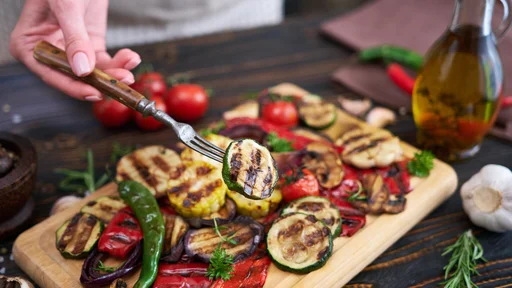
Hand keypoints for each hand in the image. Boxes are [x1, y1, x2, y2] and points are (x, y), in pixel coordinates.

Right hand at [9, 0, 140, 100]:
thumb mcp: (67, 7)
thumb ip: (75, 38)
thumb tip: (82, 70)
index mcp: (29, 45)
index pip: (51, 73)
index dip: (73, 87)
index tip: (94, 93)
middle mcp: (48, 51)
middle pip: (74, 77)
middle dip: (100, 81)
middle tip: (121, 81)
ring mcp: (70, 50)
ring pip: (93, 72)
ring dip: (114, 72)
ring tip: (129, 70)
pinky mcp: (89, 45)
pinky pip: (104, 61)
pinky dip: (119, 61)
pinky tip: (131, 57)